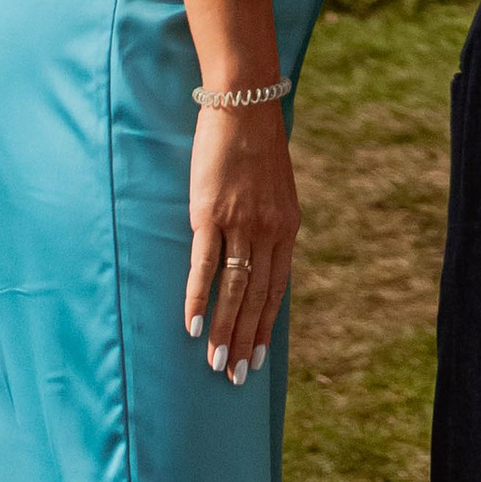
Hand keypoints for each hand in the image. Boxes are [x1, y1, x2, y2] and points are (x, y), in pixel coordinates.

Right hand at [184, 102, 299, 383]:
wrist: (244, 103)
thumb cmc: (256, 146)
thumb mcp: (276, 190)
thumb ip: (270, 225)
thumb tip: (259, 260)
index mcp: (287, 227)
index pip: (277, 288)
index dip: (265, 326)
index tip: (257, 359)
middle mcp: (268, 230)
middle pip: (256, 297)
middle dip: (244, 340)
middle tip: (235, 378)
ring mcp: (240, 222)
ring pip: (233, 288)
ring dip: (223, 330)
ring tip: (216, 364)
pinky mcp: (210, 213)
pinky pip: (204, 264)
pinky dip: (199, 299)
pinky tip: (193, 326)